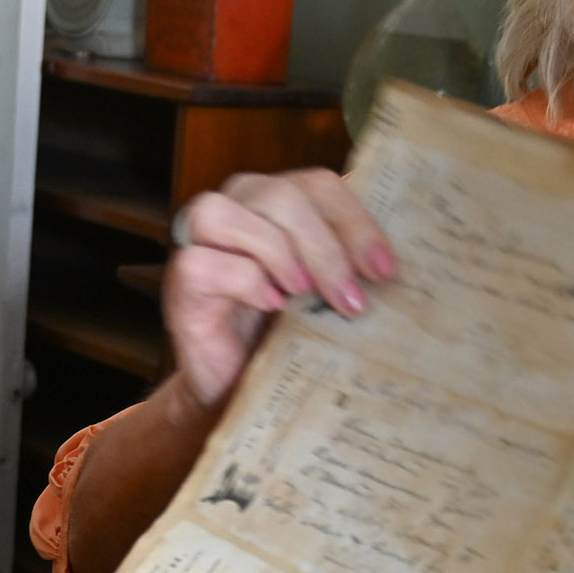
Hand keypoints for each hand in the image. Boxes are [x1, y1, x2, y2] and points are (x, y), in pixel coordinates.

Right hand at [159, 169, 396, 410]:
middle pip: (282, 195)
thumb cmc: (285, 333)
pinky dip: (243, 279)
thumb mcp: (326, 294)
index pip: (319, 185)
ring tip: (303, 294)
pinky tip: (270, 305)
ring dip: (278, 251)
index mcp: (277, 201)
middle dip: (325, 248)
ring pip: (232, 213)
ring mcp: (201, 240)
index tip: (383, 271)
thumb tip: (391, 268)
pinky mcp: (182, 279)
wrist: (239, 387)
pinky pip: (205, 260)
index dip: (355, 222)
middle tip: (351, 299)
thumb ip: (349, 267)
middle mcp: (237, 207)